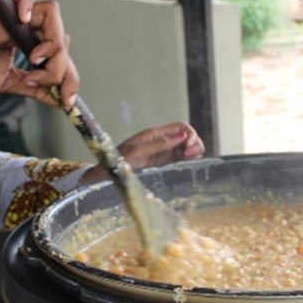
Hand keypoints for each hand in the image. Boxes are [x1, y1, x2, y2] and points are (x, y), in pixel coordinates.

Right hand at [0, 0, 79, 107]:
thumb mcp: (9, 83)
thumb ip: (35, 87)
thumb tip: (62, 99)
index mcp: (24, 40)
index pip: (59, 50)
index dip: (69, 74)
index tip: (68, 99)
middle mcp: (20, 26)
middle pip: (60, 33)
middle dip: (62, 64)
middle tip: (44, 81)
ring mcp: (8, 17)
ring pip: (49, 14)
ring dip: (52, 41)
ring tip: (34, 60)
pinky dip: (28, 3)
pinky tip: (25, 22)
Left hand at [81, 122, 204, 183]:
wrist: (107, 174)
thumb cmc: (118, 161)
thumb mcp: (139, 151)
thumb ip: (160, 144)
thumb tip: (181, 137)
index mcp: (156, 134)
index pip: (181, 127)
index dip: (190, 134)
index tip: (188, 146)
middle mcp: (162, 142)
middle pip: (188, 137)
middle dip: (194, 143)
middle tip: (191, 156)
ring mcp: (164, 153)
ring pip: (187, 149)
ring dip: (194, 152)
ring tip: (190, 160)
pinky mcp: (163, 164)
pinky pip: (181, 160)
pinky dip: (188, 161)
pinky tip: (187, 165)